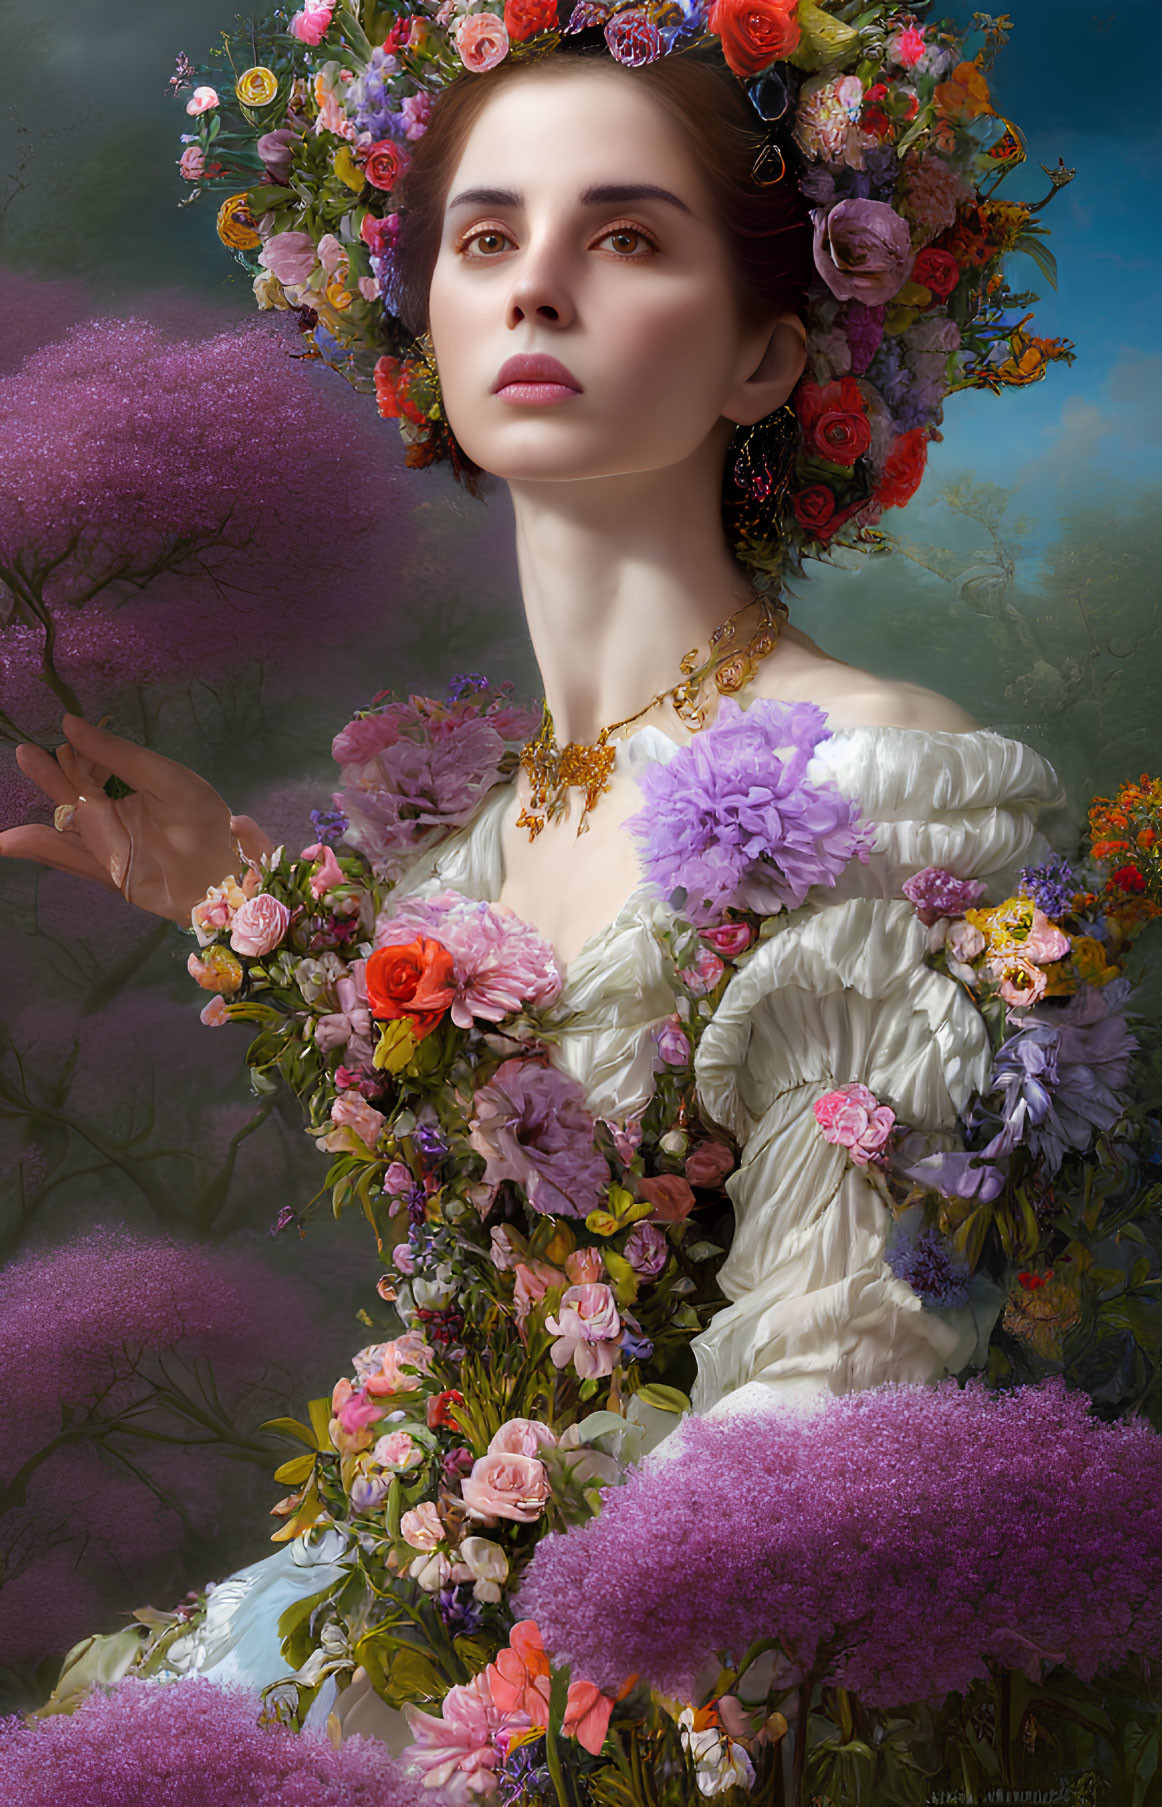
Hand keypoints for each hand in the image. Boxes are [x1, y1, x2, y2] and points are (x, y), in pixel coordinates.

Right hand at [0, 716, 274, 924]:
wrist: (227, 878)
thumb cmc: (206, 824)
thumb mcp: (168, 781)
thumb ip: (120, 756)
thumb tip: (72, 724)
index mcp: (133, 784)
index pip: (95, 762)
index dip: (83, 750)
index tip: (69, 734)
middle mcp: (115, 812)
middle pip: (73, 790)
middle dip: (50, 774)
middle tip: (27, 753)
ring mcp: (108, 842)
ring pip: (64, 822)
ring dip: (36, 814)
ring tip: (10, 811)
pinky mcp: (107, 870)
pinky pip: (67, 857)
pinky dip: (38, 849)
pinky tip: (7, 841)